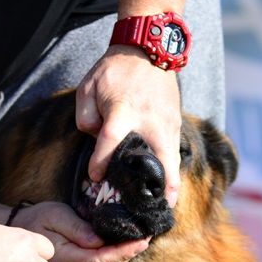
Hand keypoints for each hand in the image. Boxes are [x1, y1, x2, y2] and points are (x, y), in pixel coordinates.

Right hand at [10, 202, 148, 261]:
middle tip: (148, 232)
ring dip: (123, 255)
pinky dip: (113, 259)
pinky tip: (122, 245)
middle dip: (129, 251)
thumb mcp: (55, 215)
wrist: (23, 242)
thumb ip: (77, 229)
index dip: (125, 252)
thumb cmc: (37, 222)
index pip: (102, 261)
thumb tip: (99, 241)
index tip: (143, 240)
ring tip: (138, 237)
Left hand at [76, 44, 181, 206]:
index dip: (101, 162)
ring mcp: (167, 123)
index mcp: (124, 111)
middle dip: (158, 189)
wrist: (148, 49)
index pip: (110, 143)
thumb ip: (86, 117)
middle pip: (159, 162)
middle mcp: (150, 122)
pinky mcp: (176, 123)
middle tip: (153, 212)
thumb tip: (96, 140)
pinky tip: (166, 185)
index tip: (95, 177)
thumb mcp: (88, 87)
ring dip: (170, 186)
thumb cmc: (114, 70)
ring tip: (164, 207)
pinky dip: (172, 171)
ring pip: (173, 162)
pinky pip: (175, 153)